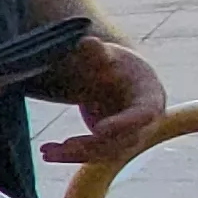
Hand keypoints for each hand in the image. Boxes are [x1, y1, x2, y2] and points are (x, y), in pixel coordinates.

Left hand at [40, 38, 166, 166]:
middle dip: (93, 144)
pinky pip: (91, 154)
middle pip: (122, 140)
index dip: (124, 124)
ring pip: (104, 153)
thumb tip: (87, 42)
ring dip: (76, 154)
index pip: (143, 114)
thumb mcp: (105, 55)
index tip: (100, 129)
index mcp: (150, 96)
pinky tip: (47, 152)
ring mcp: (128, 135)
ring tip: (47, 151)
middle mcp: (144, 121)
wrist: (111, 76)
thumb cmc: (113, 63)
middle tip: (65, 145)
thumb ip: (96, 53)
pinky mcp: (110, 144)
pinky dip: (69, 155)